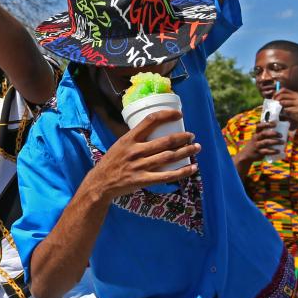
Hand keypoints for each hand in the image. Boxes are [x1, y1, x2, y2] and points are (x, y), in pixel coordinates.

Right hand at [83, 110, 199, 201]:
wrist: (101, 182)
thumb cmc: (112, 162)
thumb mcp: (120, 144)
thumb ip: (136, 139)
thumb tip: (156, 131)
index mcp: (129, 138)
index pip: (150, 120)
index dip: (167, 115)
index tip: (179, 115)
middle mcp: (135, 150)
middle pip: (166, 141)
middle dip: (183, 137)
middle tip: (192, 136)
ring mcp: (140, 166)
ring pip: (169, 157)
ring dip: (186, 152)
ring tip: (196, 148)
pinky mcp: (143, 180)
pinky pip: (167, 176)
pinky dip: (182, 172)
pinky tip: (193, 168)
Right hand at [235, 121, 284, 164]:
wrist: (247, 154)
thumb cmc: (258, 144)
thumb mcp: (259, 138)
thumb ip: (268, 135)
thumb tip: (284, 133)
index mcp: (256, 133)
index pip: (259, 126)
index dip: (267, 124)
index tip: (275, 124)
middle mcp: (256, 138)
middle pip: (264, 134)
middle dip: (273, 133)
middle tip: (281, 135)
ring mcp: (257, 145)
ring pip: (266, 142)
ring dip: (275, 141)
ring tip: (283, 142)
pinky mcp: (259, 152)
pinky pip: (266, 151)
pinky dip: (273, 151)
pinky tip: (279, 151)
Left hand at [274, 89, 297, 127]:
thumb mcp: (297, 103)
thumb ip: (288, 100)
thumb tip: (274, 97)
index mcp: (297, 95)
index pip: (284, 90)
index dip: (276, 93)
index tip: (273, 98)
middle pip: (282, 96)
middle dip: (275, 100)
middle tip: (274, 105)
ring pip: (283, 103)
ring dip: (279, 107)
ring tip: (281, 111)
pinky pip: (286, 111)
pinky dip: (284, 113)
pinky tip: (287, 115)